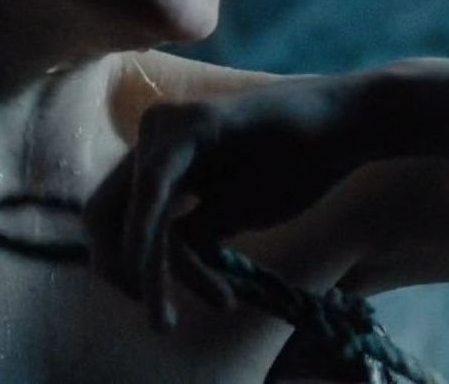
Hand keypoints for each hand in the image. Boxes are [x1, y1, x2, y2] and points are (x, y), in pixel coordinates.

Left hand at [83, 74, 363, 331]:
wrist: (345, 127)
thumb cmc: (292, 167)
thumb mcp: (229, 213)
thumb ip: (188, 233)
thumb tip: (143, 269)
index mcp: (158, 156)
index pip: (112, 215)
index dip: (117, 264)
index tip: (151, 304)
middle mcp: (151, 137)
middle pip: (103, 213)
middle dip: (122, 272)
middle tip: (159, 322)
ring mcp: (165, 126)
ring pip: (133, 215)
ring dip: (154, 273)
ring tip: (185, 316)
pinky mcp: (189, 126)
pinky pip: (155, 195)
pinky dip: (156, 244)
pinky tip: (179, 283)